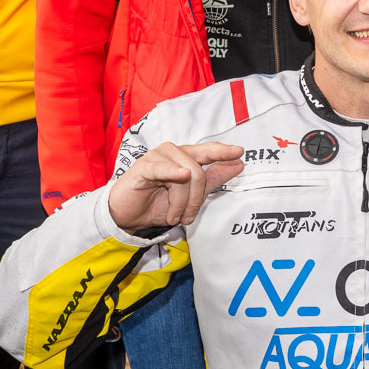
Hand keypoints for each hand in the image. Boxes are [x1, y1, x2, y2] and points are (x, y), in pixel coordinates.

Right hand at [106, 142, 243, 231]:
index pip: (208, 151)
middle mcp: (174, 152)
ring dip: (181, 203)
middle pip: (199, 172)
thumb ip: (213, 179)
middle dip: (196, 199)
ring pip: (185, 176)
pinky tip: (181, 175)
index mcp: (186, 157)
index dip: (224, 151)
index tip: (239, 153)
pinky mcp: (144, 166)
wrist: (128, 217)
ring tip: (173, 216)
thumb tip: (238, 164)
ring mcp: (158, 157)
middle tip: (188, 217)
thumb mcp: (190, 196)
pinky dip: (173, 173)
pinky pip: (163, 168)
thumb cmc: (157, 204)